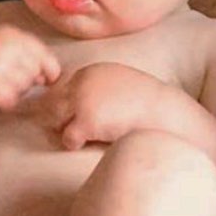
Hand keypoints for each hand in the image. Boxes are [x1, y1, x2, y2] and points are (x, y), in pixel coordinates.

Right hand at [0, 25, 60, 108]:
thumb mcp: (4, 42)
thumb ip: (28, 52)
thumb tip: (53, 76)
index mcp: (13, 35)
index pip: (45, 57)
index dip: (48, 71)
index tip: (44, 79)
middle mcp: (5, 47)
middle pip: (34, 74)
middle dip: (28, 82)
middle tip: (11, 81)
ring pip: (23, 87)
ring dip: (16, 91)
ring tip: (0, 85)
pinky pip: (8, 99)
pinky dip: (5, 101)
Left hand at [34, 62, 168, 149]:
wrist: (165, 114)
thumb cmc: (147, 104)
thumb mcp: (120, 84)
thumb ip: (97, 87)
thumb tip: (75, 105)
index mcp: (90, 71)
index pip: (60, 89)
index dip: (67, 106)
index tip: (83, 116)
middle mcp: (82, 82)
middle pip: (51, 103)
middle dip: (61, 118)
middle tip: (80, 129)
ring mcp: (82, 101)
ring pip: (54, 120)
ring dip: (67, 129)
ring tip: (88, 135)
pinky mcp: (87, 121)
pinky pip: (67, 138)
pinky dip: (76, 144)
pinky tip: (93, 142)